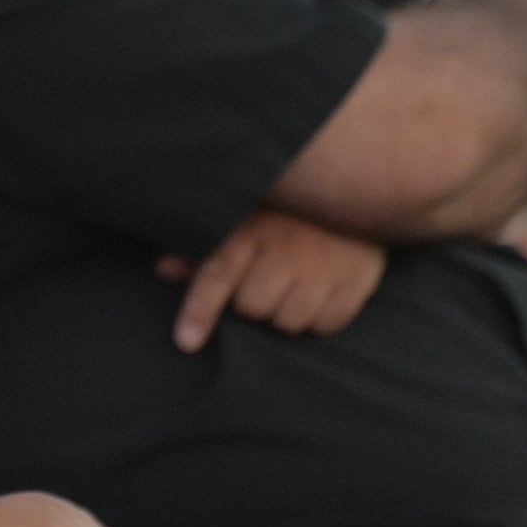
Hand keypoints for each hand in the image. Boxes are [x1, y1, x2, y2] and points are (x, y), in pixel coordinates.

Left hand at [156, 209, 385, 348]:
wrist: (362, 185)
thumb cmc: (289, 210)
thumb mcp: (243, 218)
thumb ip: (204, 248)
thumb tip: (164, 270)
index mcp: (253, 228)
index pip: (218, 273)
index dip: (199, 310)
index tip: (186, 341)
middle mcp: (287, 247)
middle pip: (251, 307)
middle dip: (251, 303)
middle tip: (264, 281)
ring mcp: (324, 265)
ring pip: (288, 322)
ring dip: (285, 313)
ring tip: (293, 285)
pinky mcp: (356, 280)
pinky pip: (326, 325)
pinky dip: (319, 318)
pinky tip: (320, 292)